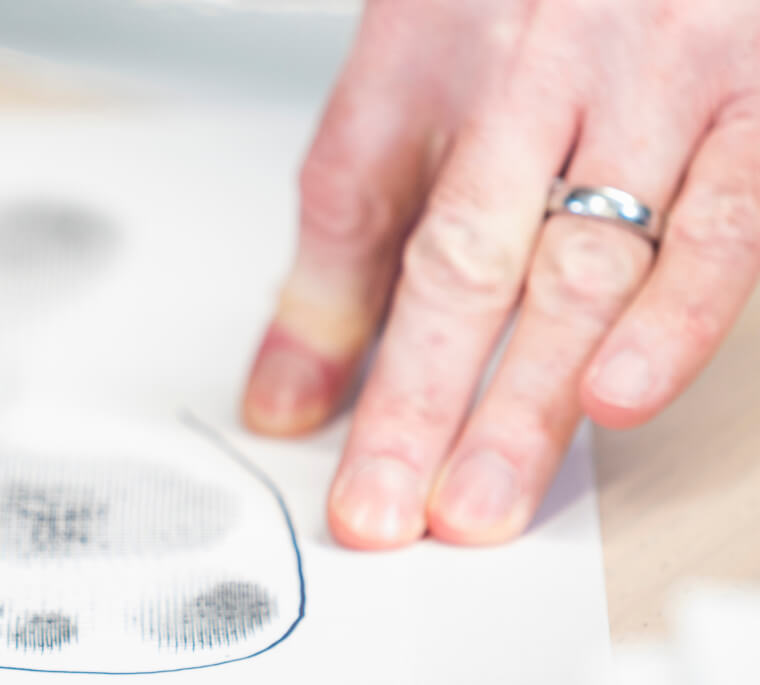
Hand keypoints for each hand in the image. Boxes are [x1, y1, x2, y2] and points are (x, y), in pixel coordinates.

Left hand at [243, 0, 759, 548]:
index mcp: (433, 53)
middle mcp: (536, 67)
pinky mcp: (759, 99)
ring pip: (584, 260)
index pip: (356, 210)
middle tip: (391, 508)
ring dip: (530, 393)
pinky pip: (726, 219)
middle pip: (465, 255)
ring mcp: (658, 81)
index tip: (317, 449)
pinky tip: (621, 391)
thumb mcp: (415, 67)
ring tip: (480, 496)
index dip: (328, 340)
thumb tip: (287, 389)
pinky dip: (676, 316)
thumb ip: (351, 234)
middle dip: (423, 397)